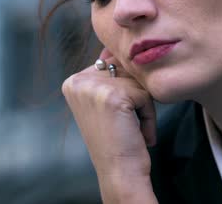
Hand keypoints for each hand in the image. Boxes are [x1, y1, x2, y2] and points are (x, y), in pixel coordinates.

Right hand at [62, 48, 157, 202]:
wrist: (119, 172)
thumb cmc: (118, 140)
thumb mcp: (106, 103)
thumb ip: (111, 76)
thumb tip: (122, 49)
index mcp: (73, 81)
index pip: (113, 65)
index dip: (125, 92)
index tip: (116, 118)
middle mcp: (78, 80)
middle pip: (126, 70)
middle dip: (135, 98)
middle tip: (124, 126)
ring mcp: (93, 87)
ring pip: (137, 81)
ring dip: (144, 106)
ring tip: (131, 129)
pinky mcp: (112, 95)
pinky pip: (146, 94)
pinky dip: (149, 115)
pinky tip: (137, 133)